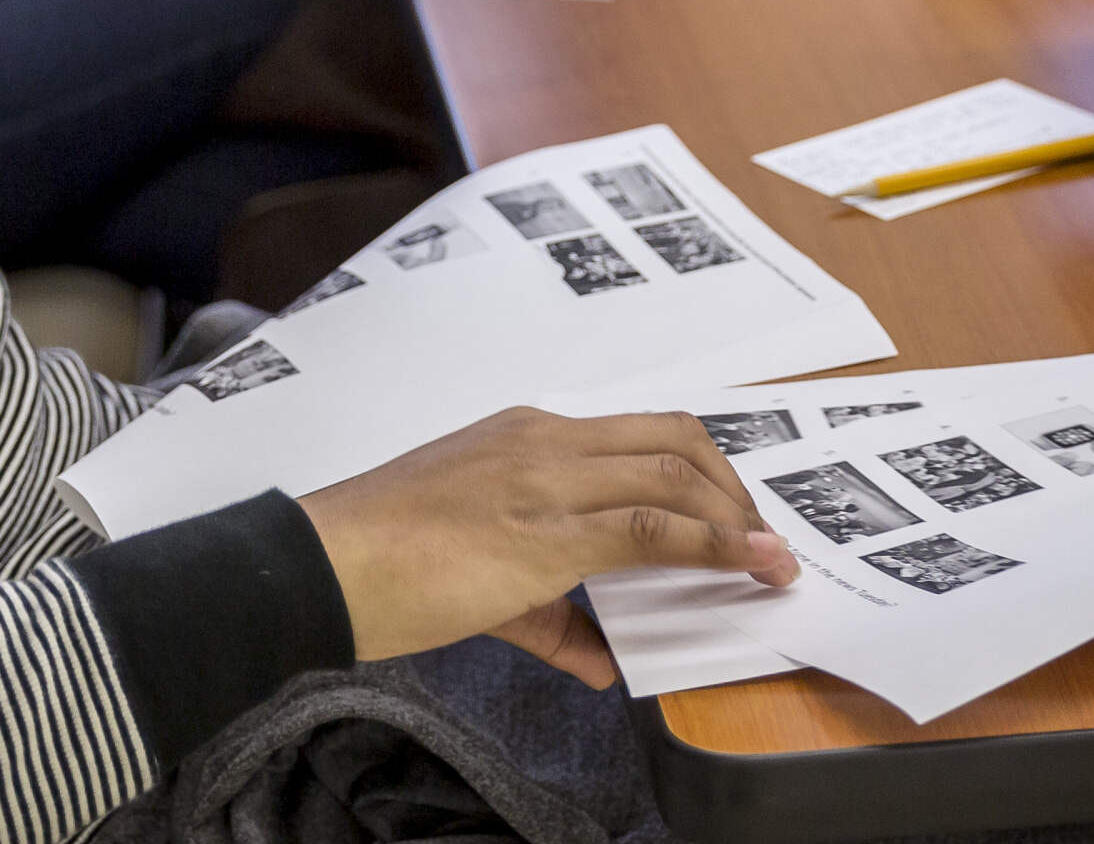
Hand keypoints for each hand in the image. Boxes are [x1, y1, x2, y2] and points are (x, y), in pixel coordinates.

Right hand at [301, 409, 798, 684]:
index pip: (639, 432)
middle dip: (732, 487)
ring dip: (736, 518)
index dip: (700, 467)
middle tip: (759, 536)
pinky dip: (712, 545)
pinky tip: (744, 566)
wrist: (324, 563)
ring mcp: (548, 480)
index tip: (732, 508)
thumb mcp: (481, 576)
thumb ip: (552, 618)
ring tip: (769, 558)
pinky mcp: (547, 532)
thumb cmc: (383, 559)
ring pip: (673, 476)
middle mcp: (545, 442)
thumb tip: (600, 660)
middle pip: (674, 439)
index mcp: (526, 435)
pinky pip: (652, 529)